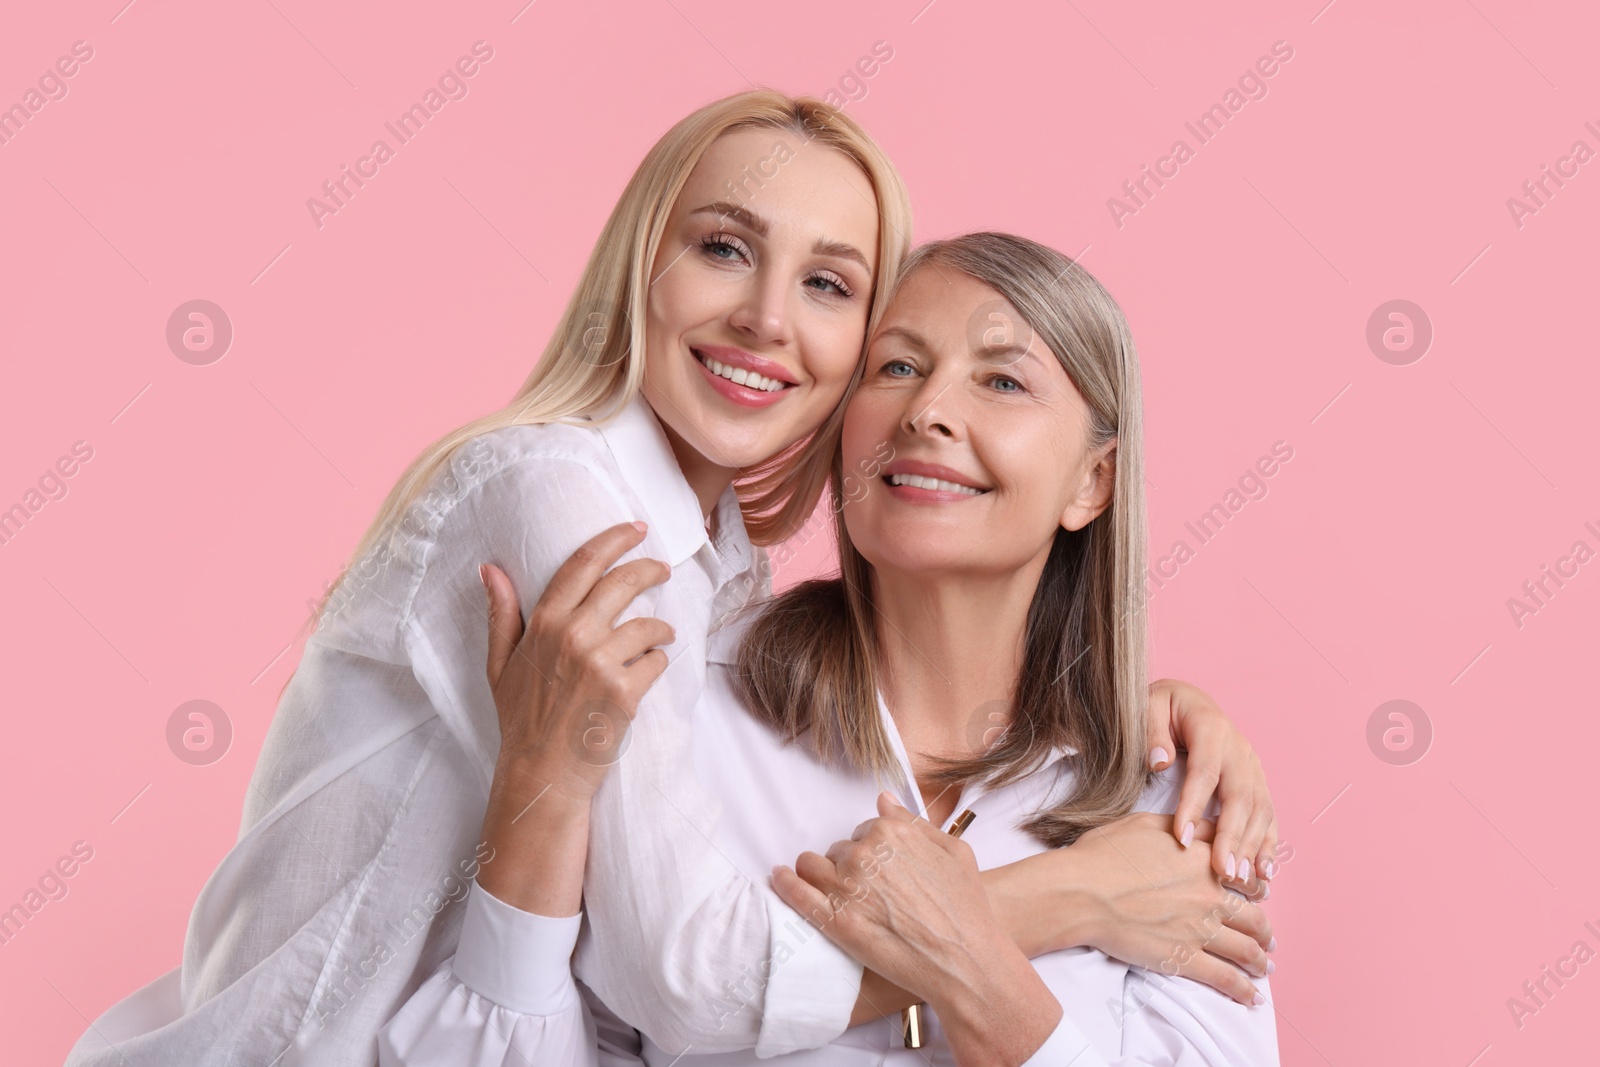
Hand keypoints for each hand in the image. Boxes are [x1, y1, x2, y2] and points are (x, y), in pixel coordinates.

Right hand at [474, 522, 674, 916]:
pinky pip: (657, 661)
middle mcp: (573, 635)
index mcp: (543, 623)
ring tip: (659, 635)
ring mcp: (601, 663)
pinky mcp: (626, 691)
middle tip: (661, 568)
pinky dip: (658, 665)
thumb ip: (502, 614)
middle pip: (623, 582)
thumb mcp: (499, 665)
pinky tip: (647, 672)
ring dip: (659, 628)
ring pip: (648, 624)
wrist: (542, 775)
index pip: (582, 564)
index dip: (612, 540)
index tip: (634, 528)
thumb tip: (490, 569)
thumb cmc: (521, 720)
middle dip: (649, 569)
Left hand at [772, 793, 1060, 1065]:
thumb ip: (914, 824)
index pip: (865, 829)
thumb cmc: (966, 907)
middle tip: (870, 890)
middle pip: (840, 849)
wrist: (966, 960)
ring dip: (819, 873)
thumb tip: (884, 801)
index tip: (880, 867)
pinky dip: (784, 882)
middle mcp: (864, 854)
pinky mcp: (833, 921)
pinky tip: (778, 877)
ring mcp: (845, 887)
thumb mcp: (954, 850)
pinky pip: (796, 893)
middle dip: (849, 865)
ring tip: (833, 890)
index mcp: (891, 832)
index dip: (873, 849)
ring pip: (812, 865)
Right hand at [1064, 812, 1271, 1004]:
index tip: (1259, 893)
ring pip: (1246, 949)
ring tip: (1264, 968)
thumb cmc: (1104, 855)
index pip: (1245, 873)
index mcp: (1203, 860)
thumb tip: (1203, 825)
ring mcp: (1200, 929)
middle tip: (1268, 937)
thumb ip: (1184, 825)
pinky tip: (1253, 998)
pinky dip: (1244, 991)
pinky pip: (1225, 978)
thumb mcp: (1146, 824)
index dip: (1257, 885)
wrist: (1083, 892)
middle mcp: (1210, 895)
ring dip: (1260, 961)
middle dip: (1265, 928)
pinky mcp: (1185, 958)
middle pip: (1254, 915)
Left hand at [1146, 678, 1277, 887]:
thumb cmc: (1162, 707)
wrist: (1186, 700)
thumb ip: (1151, 731)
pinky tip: (1264, 870)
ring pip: (1259, 809)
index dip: (1194, 806)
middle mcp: (1238, 748)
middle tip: (1221, 872)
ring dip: (1253, 846)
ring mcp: (1252, 765)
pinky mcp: (1257, 780)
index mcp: (1211, 728)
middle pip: (1240, 796)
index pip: (1204, 772)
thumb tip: (1159, 761)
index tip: (1181, 838)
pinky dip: (1267, 842)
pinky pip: (1267, 813)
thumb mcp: (1149, 706)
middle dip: (1232, 837)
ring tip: (1242, 879)